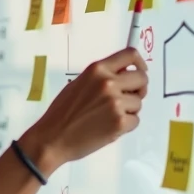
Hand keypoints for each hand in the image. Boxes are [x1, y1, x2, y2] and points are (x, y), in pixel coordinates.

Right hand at [24, 47, 147, 171]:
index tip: (141, 70)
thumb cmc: (61, 114)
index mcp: (97, 70)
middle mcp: (108, 83)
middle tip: (128, 99)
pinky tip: (108, 127)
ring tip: (108, 117)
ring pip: (139, 103)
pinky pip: (135, 121)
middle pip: (142, 78)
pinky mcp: (119, 122)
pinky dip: (126, 126)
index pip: (130, 55)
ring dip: (129, 110)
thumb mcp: (78, 84)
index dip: (140, 63)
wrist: (52, 138)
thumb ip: (101, 77)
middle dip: (138, 89)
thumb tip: (123, 76)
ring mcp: (115, 103)